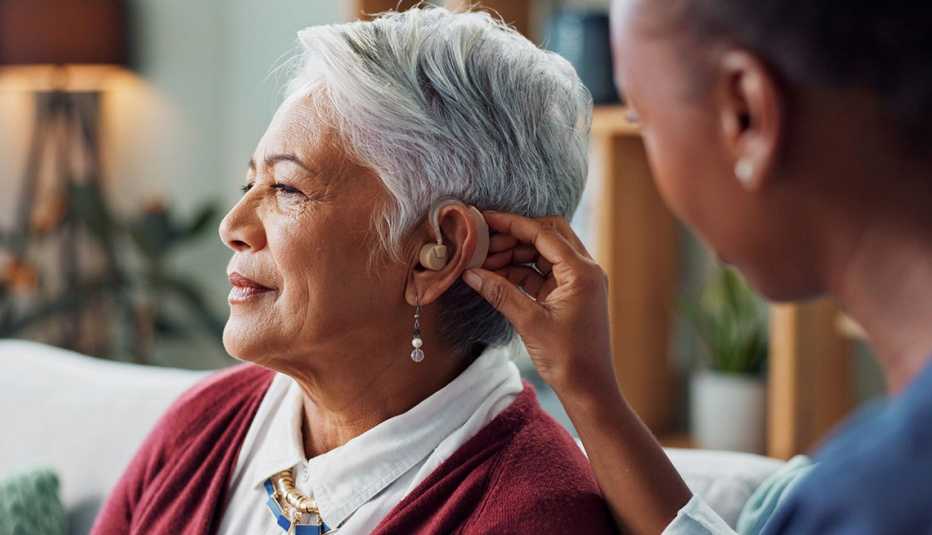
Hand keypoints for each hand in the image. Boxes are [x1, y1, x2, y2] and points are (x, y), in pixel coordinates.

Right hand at [461, 211, 615, 396]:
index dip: (511, 224)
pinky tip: (494, 277)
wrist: (588, 389)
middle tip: (482, 243)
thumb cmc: (568, 358)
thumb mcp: (529, 322)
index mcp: (581, 271)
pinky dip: (519, 273)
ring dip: (514, 255)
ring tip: (483, 262)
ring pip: (542, 254)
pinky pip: (541, 273)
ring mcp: (577, 282)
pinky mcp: (568, 295)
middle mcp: (584, 270)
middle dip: (513, 236)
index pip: (543, 233)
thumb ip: (500, 292)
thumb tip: (470, 272)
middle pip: (546, 235)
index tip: (484, 218)